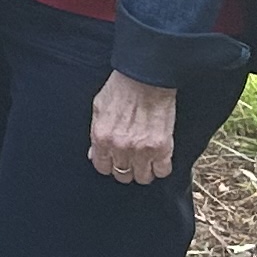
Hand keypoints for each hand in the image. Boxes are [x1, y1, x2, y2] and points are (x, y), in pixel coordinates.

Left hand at [86, 70, 176, 185]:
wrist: (146, 78)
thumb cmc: (122, 88)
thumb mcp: (98, 108)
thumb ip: (95, 135)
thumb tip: (94, 154)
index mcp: (102, 137)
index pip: (102, 168)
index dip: (109, 164)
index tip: (115, 160)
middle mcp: (120, 147)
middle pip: (122, 175)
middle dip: (126, 168)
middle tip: (132, 159)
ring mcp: (141, 150)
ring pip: (142, 178)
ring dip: (144, 170)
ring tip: (146, 160)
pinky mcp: (162, 148)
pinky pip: (163, 172)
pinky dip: (161, 167)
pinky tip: (159, 158)